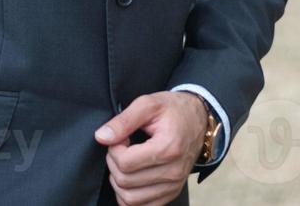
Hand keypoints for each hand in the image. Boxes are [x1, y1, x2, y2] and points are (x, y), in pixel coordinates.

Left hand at [94, 91, 208, 205]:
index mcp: (168, 148)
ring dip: (119, 181)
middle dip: (114, 163)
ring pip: (130, 199)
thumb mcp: (148, 104)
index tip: (120, 137)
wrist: (198, 119)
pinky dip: (129, 195)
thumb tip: (101, 137)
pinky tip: (131, 176)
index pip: (125, 163)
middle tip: (121, 147)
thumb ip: (123, 121)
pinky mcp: (171, 193)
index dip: (114, 149)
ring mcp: (173, 186)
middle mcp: (173, 172)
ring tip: (125, 162)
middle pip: (125, 181)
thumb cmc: (173, 110)